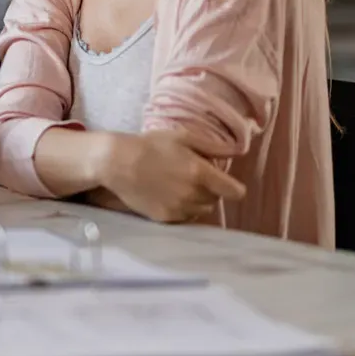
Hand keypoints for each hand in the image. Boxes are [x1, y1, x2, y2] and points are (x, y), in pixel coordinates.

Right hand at [98, 130, 246, 223]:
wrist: (117, 162)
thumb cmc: (150, 145)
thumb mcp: (182, 137)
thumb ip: (212, 147)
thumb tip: (237, 153)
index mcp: (201, 174)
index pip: (235, 192)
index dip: (233, 187)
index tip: (224, 182)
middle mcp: (193, 195)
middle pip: (216, 200)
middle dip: (210, 190)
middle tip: (193, 178)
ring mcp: (179, 209)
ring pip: (201, 210)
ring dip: (197, 201)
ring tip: (180, 187)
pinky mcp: (165, 218)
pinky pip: (185, 218)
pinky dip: (182, 209)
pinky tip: (169, 195)